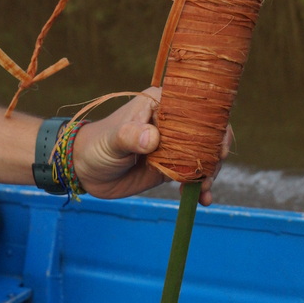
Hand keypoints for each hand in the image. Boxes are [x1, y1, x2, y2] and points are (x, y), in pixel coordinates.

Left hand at [72, 89, 230, 204]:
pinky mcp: (172, 165)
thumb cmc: (97, 145)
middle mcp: (174, 121)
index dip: (214, 127)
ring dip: (209, 173)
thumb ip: (131, 136)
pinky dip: (201, 186)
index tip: (216, 149)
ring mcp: (175, 144)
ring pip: (204, 155)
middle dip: (214, 155)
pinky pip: (194, 174)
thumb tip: (153, 138)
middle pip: (208, 133)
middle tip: (208, 175)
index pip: (198, 108)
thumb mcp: (113, 139)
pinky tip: (203, 199)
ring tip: (203, 190)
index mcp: (162, 103)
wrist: (86, 170)